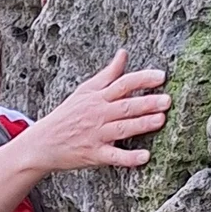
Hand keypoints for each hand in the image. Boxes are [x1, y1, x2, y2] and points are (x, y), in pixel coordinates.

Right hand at [28, 48, 169, 174]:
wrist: (43, 143)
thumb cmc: (67, 115)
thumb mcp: (85, 90)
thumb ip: (108, 74)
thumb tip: (123, 54)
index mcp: (98, 97)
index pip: (123, 83)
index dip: (143, 79)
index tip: (161, 77)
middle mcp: (98, 114)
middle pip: (125, 106)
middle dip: (147, 102)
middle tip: (167, 100)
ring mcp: (97, 135)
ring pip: (122, 128)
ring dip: (141, 124)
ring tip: (160, 120)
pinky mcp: (95, 154)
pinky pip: (114, 156)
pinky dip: (129, 158)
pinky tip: (145, 157)